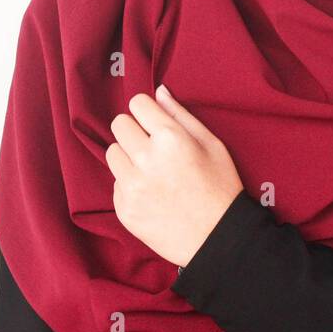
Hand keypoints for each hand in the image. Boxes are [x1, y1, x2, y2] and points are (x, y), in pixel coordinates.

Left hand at [105, 84, 244, 267]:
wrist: (217, 239)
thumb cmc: (220, 187)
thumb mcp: (212, 144)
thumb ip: (181, 115)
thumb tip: (159, 92)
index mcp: (170, 138)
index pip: (137, 104)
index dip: (147, 112)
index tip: (154, 123)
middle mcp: (145, 158)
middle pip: (119, 125)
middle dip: (134, 131)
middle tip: (152, 147)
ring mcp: (131, 185)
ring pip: (112, 153)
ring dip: (128, 157)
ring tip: (151, 171)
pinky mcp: (124, 208)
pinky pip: (116, 183)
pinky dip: (129, 185)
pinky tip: (151, 194)